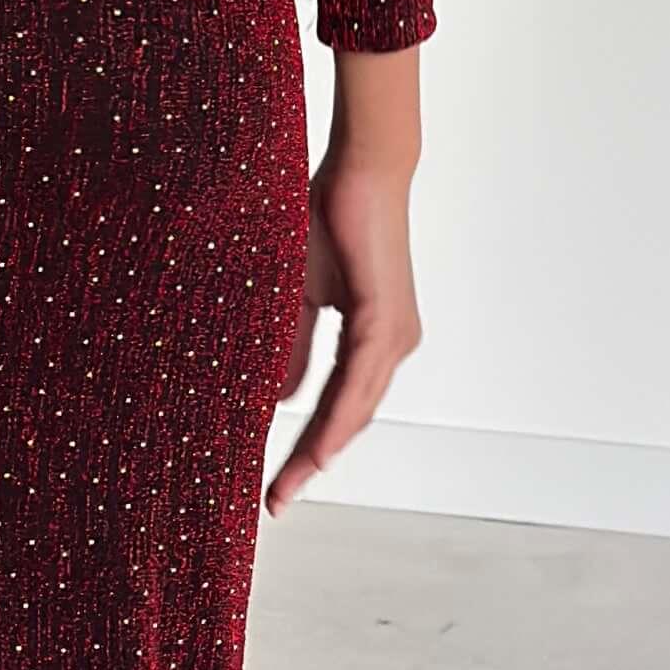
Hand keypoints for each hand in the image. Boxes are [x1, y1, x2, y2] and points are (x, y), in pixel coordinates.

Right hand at [268, 46, 420, 514]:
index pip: (335, 407)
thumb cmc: (328, 219)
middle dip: (311, 463)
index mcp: (371, 340)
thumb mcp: (298, 295)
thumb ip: (294, 345)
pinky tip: (318, 444)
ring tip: (289, 483)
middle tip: (276, 500)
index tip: (277, 487)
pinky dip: (339, 414)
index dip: (306, 448)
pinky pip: (360, 379)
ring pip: (356, 408)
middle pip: (347, 420)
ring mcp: (393, 334)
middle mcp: (391, 345)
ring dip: (322, 449)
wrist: (361, 169)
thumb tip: (281, 398)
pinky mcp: (386, 318)